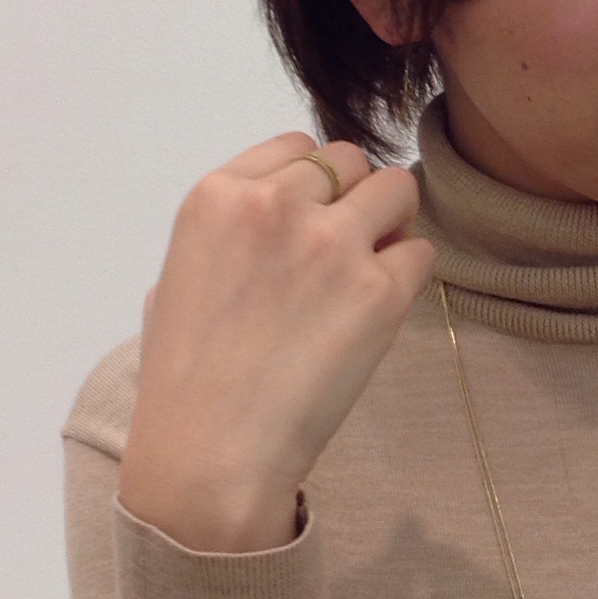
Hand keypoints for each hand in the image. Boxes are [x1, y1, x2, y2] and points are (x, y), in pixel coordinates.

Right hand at [119, 130, 435, 552]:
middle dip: (355, 199)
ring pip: (397, 190)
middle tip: (345, 253)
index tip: (309, 223)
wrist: (211, 451)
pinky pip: (420, 255)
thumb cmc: (184, 380)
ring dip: (391, 225)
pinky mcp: (379, 291)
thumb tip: (276, 223)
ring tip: (368, 275)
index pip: (298, 148)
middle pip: (351, 161)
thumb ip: (229, 234)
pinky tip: (376, 314)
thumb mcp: (177, 279)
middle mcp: (278, 203)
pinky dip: (407, 279)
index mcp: (219, 195)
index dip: (314, 184)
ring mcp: (332, 243)